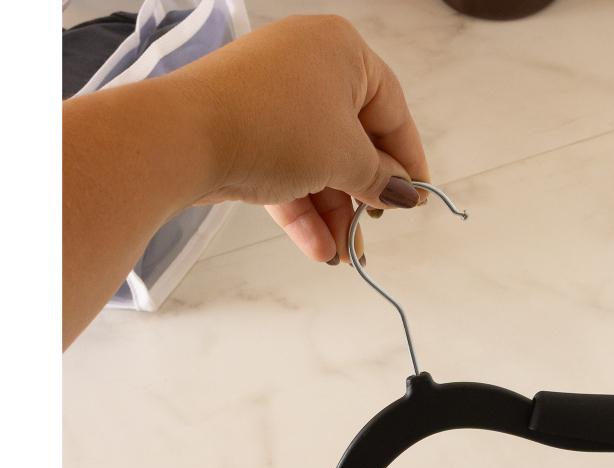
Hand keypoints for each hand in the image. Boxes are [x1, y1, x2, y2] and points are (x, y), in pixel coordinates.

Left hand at [180, 15, 429, 263]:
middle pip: (353, 142)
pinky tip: (319, 250)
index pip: (391, 110)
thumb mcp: (345, 156)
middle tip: (370, 232)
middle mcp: (308, 67)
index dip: (407, 160)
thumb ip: (381, 178)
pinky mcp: (246, 131)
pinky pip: (286, 172)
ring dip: (333, 215)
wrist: (184, 136)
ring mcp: (273, 100)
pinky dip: (303, 210)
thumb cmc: (278, 128)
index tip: (416, 199)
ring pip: (318, 164)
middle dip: (362, 198)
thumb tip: (405, 194)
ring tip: (342, 257)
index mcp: (341, 52)